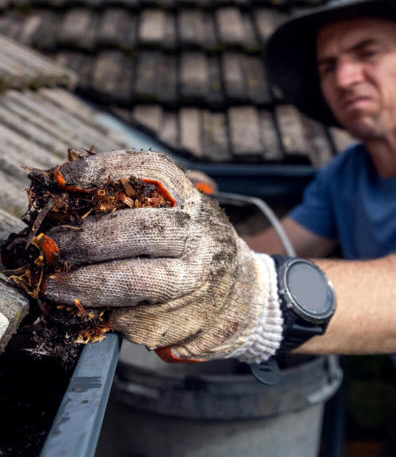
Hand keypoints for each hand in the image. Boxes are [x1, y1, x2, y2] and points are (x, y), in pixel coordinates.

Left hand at [44, 151, 282, 362]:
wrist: (243, 295)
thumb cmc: (193, 250)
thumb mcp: (177, 218)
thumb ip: (136, 210)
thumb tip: (64, 204)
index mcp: (193, 201)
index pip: (152, 170)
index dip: (105, 170)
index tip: (62, 179)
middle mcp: (201, 235)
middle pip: (143, 229)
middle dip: (90, 240)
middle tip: (55, 248)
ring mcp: (202, 279)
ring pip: (139, 282)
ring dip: (88, 288)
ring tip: (55, 287)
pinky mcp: (195, 318)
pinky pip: (142, 321)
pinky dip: (113, 317)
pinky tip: (103, 311)